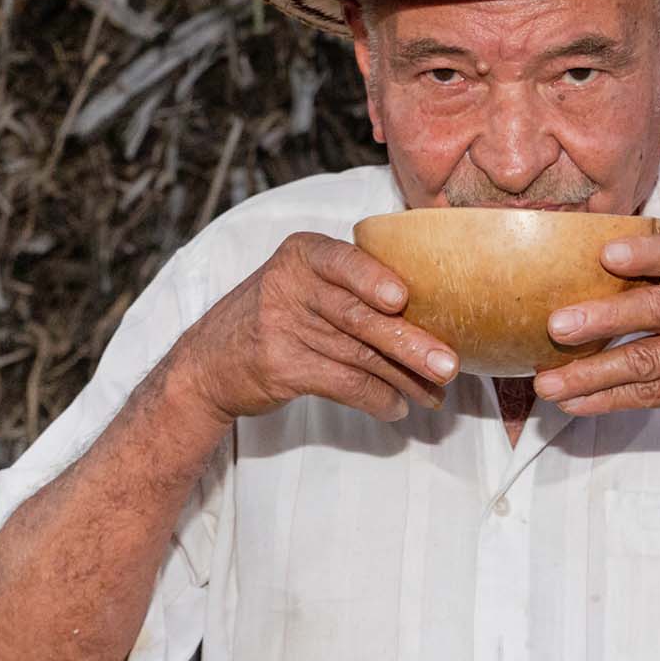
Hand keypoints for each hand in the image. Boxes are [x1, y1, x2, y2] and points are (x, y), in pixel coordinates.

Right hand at [182, 232, 458, 423]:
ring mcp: (281, 328)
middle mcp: (290, 285)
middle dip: (410, 344)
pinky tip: (398, 407)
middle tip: (450, 366)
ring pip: (358, 355)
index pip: (343, 261)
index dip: (371, 279)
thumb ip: (352, 286)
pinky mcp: (282, 369)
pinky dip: (377, 398)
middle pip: (359, 316)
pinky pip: (343, 384)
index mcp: (304, 253)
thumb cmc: (277, 315)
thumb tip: (431, 314)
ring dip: (405, 379)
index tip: (401, 299)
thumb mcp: (304, 283)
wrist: (209, 361)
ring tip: (435, 394)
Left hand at [530, 234, 659, 448]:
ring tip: (548, 382)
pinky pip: (651, 394)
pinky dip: (609, 399)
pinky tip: (576, 403)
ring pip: (647, 360)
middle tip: (555, 326)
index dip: (644, 254)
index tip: (603, 254)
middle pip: (658, 308)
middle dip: (602, 318)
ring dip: (591, 373)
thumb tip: (586, 271)